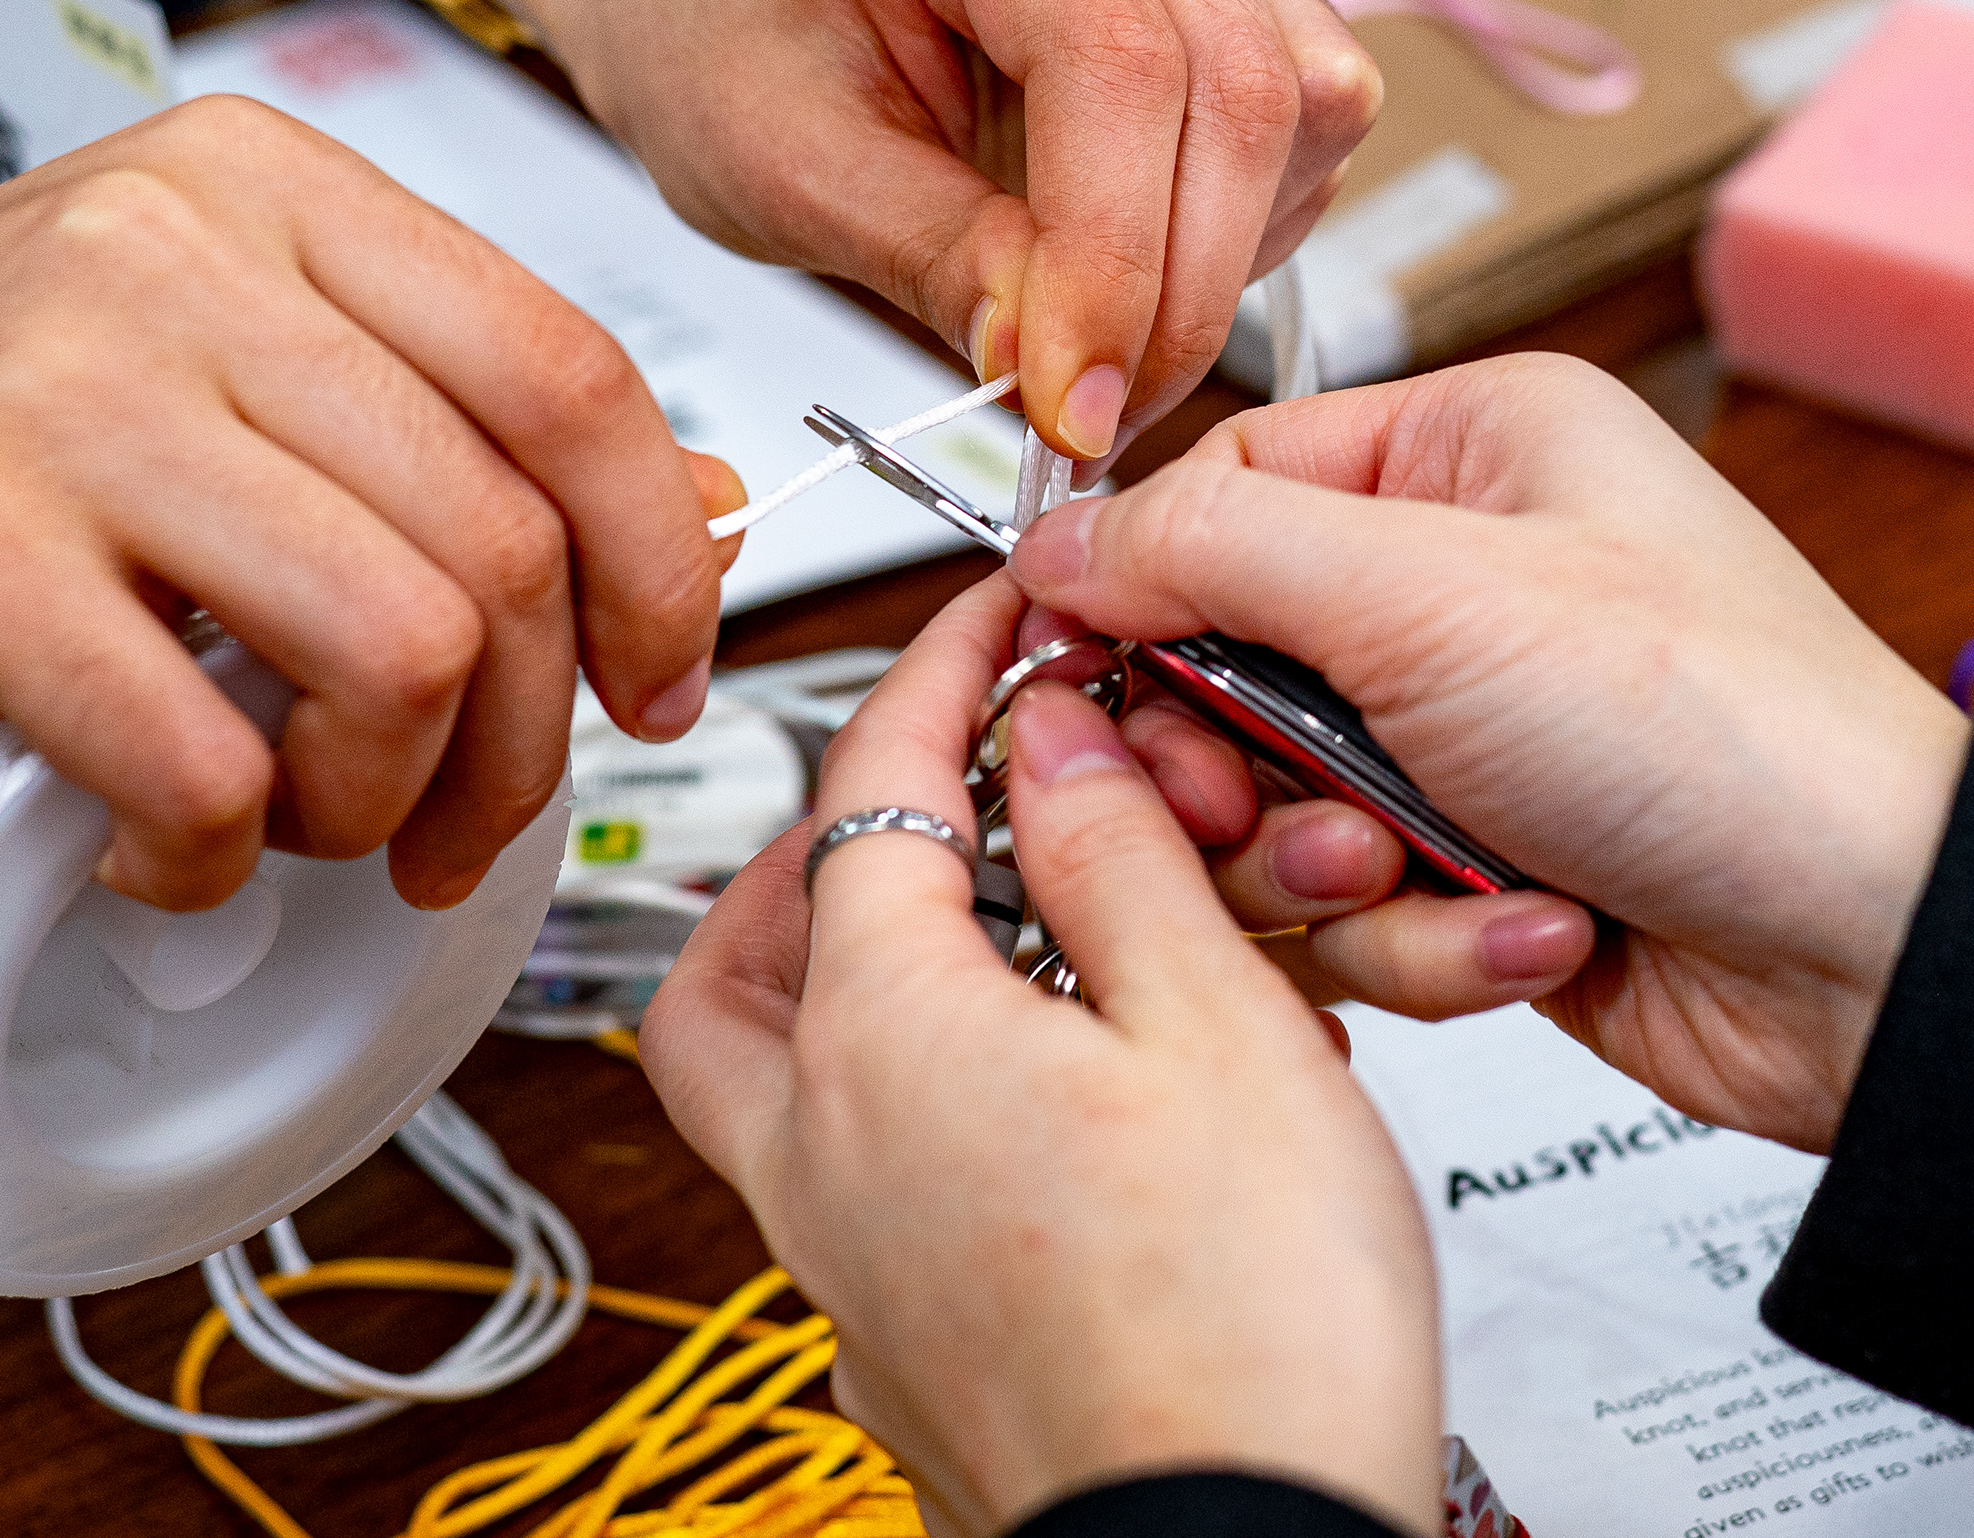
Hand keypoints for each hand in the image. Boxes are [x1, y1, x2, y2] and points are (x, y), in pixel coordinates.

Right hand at [0, 102, 731, 910]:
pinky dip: (211, 853)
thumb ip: (430, 412)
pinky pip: (202, 759)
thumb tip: (694, 516)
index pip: (570, 373)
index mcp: (269, 189)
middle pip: (504, 541)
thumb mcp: (199, 348)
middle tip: (446, 824)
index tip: (652, 682)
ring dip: (374, 802)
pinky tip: (149, 842)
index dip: (656, 562)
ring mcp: (61, 394)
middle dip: (517, 742)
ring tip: (293, 822)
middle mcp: (178, 254)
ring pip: (395, 648)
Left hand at [400, 0, 1381, 455]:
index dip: (1119, 256)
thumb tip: (1066, 371)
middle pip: (1242, 87)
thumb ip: (934, 260)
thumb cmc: (714, 30)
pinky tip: (1125, 256)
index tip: (1074, 407)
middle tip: (1092, 418)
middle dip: (1183, 287)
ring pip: (1298, 102)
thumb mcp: (778, 169)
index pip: (1118, 62)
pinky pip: (1299, 111)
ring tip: (1092, 335)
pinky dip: (1238, 220)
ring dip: (1223, 256)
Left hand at [648, 577, 1441, 1537]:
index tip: (1003, 614)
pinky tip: (1047, 1113)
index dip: (945, 666)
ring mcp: (851, 1274)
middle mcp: (825, 1157)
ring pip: (775, 1089)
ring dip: (848, 983)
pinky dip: (912, 1111)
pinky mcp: (908, 1359)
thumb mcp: (1220, 1027)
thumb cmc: (1243, 1333)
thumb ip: (1126, 860)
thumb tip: (1058, 746)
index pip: (869, 784)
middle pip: (730, 963)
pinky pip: (856, 1195)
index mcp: (886, 1038)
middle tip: (914, 800)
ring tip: (990, 942)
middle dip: (805, 853)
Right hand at [1006, 354, 1966, 1151]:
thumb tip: (1059, 533)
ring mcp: (1479, 732)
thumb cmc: (1724, 731)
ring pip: (1271, 804)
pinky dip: (1422, 939)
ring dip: (1327, 865)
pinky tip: (1528, 927)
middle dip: (1233, 762)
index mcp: (1476, 448)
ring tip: (1413, 870)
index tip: (1090, 670)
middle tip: (1264, 802)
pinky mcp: (1486, 866)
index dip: (1143, 585)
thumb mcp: (1433, 594)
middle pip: (1223, 663)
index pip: (1224, 484)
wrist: (1877, 951)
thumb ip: (1212, 551)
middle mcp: (1473, 579)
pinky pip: (1353, 909)